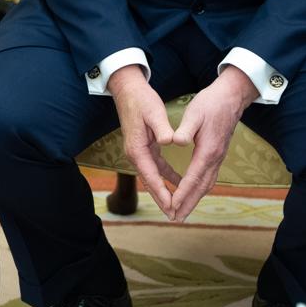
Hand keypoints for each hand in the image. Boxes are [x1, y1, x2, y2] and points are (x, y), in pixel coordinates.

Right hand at [108, 66, 180, 218]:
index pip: (151, 176)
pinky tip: (178, 182)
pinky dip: (166, 176)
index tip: (172, 206)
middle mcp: (136, 154)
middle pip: (150, 183)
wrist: (128, 90)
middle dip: (162, 200)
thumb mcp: (154, 112)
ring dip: (164, 192)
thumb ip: (162, 128)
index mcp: (137, 149)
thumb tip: (170, 142)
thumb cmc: (141, 100)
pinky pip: (156, 167)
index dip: (162, 193)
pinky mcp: (143, 147)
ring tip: (176, 207)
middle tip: (175, 216)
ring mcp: (138, 152)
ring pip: (153, 177)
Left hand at [165, 67, 255, 222]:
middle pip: (202, 187)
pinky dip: (200, 189)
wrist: (232, 96)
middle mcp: (215, 158)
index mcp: (208, 150)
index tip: (172, 205)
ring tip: (183, 211)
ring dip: (195, 199)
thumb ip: (185, 129)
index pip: (193, 177)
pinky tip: (193, 193)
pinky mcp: (218, 154)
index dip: (182, 193)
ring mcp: (219, 157)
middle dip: (188, 204)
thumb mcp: (195, 112)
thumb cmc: (211, 103)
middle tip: (176, 219)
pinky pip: (209, 178)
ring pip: (207, 185)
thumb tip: (176, 141)